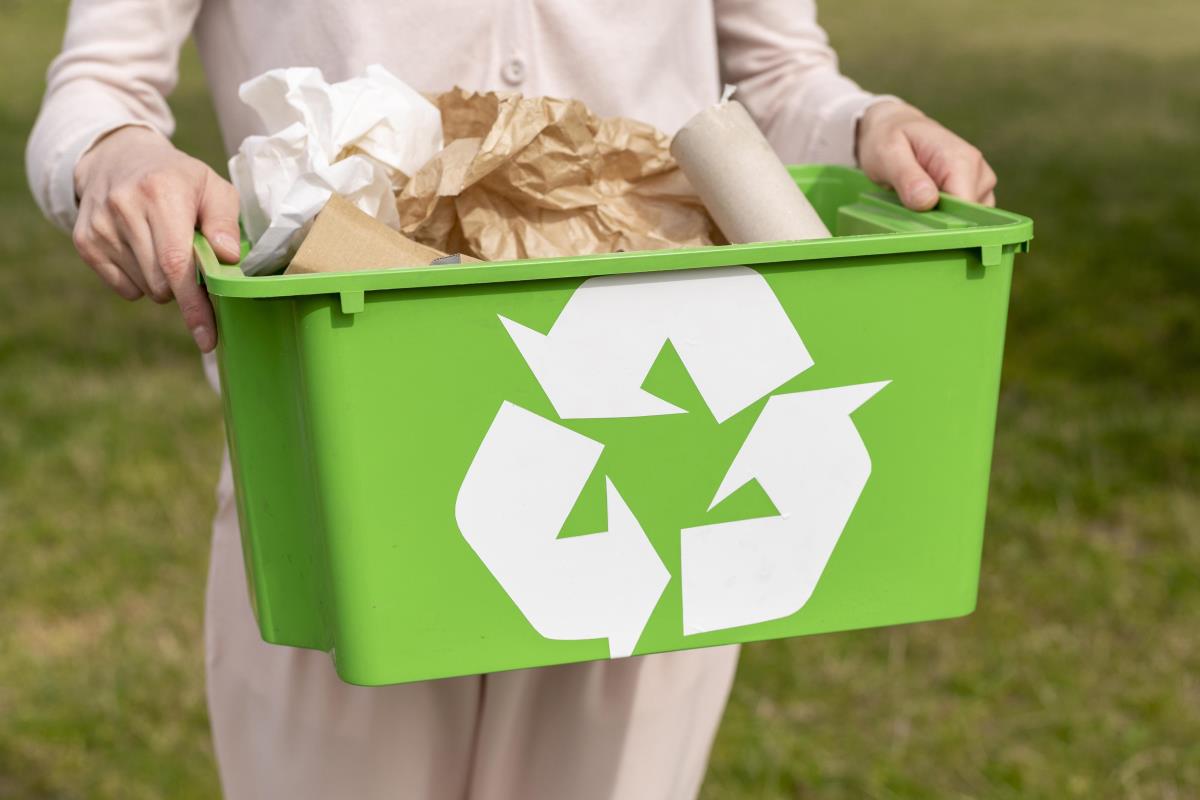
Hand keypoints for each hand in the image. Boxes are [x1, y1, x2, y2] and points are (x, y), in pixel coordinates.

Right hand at [72, 126, 240, 351]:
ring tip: (165, 247)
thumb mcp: (212, 186)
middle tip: (194, 262)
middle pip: (161, 284)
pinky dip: (142, 281)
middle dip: (186, 288)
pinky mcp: (85, 242)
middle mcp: (123, 208)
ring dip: (165, 283)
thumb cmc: (178, 178)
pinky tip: (143, 251)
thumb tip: (228, 258)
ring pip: (145, 289)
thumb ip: (225, 221)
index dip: (194, 304)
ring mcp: (100, 227)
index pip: (176, 263)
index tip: (208, 336)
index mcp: (160, 193)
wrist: (117, 158)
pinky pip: (125, 288)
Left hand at [856, 100, 996, 210]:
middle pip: (968, 217)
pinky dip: (945, 220)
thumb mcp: (888, 154)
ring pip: (968, 221)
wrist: (897, 127)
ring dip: (941, 222)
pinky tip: (924, 208)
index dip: (944, 224)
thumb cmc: (890, 138)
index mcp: (961, 160)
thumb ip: (907, 177)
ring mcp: (980, 184)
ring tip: (914, 204)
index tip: (919, 229)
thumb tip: (927, 201)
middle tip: (908, 213)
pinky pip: (964, 218)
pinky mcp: (975, 194)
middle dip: (940, 224)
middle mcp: (978, 172)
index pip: (965, 206)